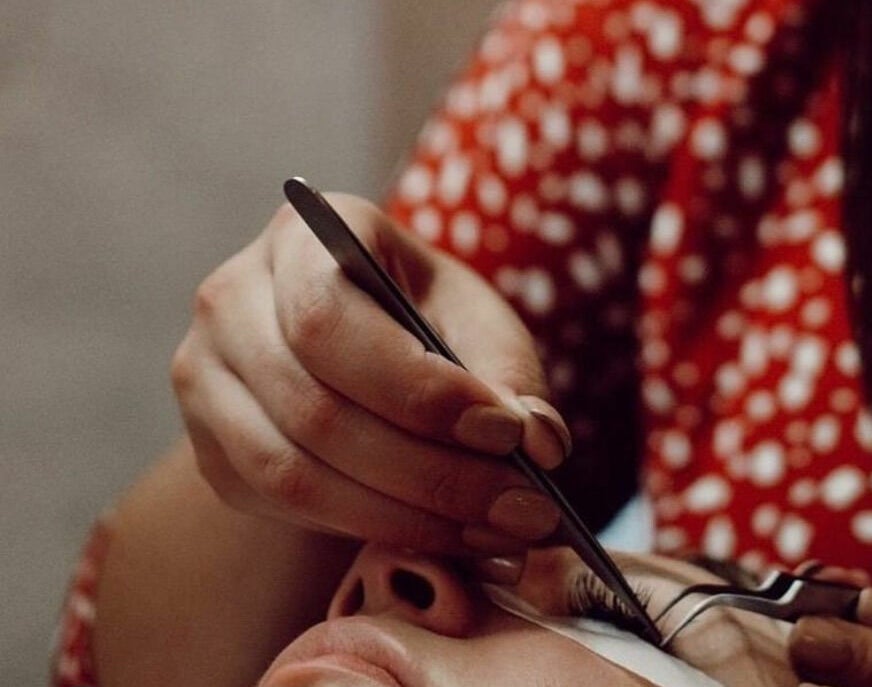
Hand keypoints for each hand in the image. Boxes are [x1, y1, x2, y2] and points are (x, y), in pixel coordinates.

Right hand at [171, 193, 570, 554]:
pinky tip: (449, 536)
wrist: (356, 353)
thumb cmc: (424, 320)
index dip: (418, 388)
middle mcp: (232, 299)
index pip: (329, 319)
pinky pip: (287, 508)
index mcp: (303, 237)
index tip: (506, 433)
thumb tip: (540, 443)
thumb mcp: (476, 323)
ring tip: (498, 532)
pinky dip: (376, 530)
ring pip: (293, 472)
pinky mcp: (213, 451)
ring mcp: (207, 378)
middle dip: (432, 472)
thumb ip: (511, 376)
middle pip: (314, 408)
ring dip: (408, 517)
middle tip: (524, 509)